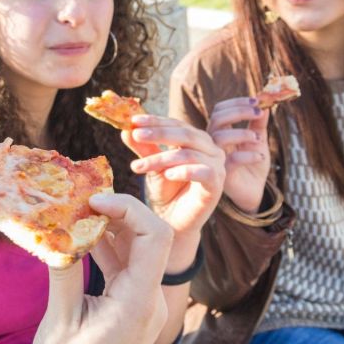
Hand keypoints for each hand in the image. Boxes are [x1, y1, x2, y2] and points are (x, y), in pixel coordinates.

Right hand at [30, 193, 172, 343]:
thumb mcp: (59, 320)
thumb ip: (64, 270)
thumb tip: (60, 229)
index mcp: (138, 303)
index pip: (154, 237)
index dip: (127, 209)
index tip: (91, 201)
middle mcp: (150, 302)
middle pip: (149, 239)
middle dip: (116, 214)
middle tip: (79, 201)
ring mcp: (144, 308)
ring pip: (136, 253)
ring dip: (109, 231)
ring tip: (73, 214)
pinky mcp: (132, 313)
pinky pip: (126, 271)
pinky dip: (105, 251)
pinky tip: (79, 239)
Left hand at [123, 115, 225, 235]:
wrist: (173, 223)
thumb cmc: (165, 191)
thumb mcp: (151, 166)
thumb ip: (143, 148)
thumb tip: (126, 130)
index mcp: (196, 140)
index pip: (176, 124)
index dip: (155, 121)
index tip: (133, 121)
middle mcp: (210, 149)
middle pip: (185, 134)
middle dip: (158, 133)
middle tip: (136, 134)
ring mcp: (216, 167)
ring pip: (189, 154)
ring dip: (161, 158)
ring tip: (138, 166)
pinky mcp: (217, 186)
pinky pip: (204, 172)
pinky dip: (185, 171)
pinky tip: (167, 175)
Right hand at [206, 98, 270, 212]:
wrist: (254, 191)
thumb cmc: (252, 163)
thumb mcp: (258, 139)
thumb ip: (259, 122)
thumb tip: (265, 101)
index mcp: (221, 131)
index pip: (220, 110)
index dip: (236, 102)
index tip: (257, 100)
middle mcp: (214, 143)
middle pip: (217, 119)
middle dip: (239, 112)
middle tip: (258, 112)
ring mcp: (217, 158)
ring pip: (219, 138)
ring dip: (242, 133)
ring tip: (258, 138)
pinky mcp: (223, 175)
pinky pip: (232, 160)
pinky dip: (248, 155)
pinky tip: (260, 156)